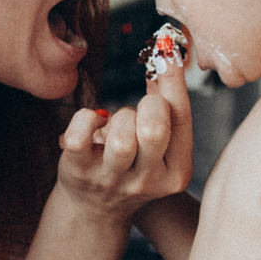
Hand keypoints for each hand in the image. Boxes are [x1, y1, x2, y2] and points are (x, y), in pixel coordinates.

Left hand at [55, 68, 193, 224]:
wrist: (93, 211)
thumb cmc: (131, 166)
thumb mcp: (157, 147)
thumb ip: (166, 106)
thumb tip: (167, 54)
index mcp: (176, 172)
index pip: (181, 118)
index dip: (173, 78)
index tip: (166, 48)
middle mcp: (148, 181)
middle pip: (154, 127)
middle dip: (147, 104)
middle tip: (140, 109)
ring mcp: (112, 180)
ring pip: (121, 134)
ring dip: (117, 117)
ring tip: (114, 125)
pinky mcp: (79, 173)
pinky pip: (80, 134)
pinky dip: (86, 118)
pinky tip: (92, 124)